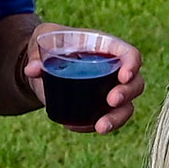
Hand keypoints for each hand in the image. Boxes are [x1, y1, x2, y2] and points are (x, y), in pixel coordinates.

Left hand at [22, 29, 142, 133]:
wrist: (42, 65)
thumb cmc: (49, 45)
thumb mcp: (41, 40)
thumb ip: (37, 52)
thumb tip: (33, 69)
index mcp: (107, 48)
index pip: (130, 55)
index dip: (132, 64)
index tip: (123, 76)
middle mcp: (114, 71)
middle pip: (135, 84)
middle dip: (127, 94)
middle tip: (111, 101)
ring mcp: (109, 92)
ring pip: (126, 108)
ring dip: (117, 119)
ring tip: (100, 128)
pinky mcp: (99, 109)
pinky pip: (106, 121)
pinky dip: (91, 126)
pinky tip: (74, 127)